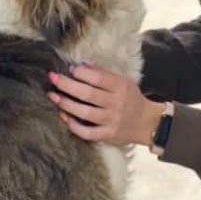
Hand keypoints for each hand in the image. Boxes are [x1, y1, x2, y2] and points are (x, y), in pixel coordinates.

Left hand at [47, 64, 164, 146]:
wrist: (147, 123)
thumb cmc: (131, 98)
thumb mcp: (123, 82)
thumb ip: (104, 73)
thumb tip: (82, 64)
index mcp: (121, 87)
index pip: (99, 78)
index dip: (82, 73)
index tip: (70, 69)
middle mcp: (116, 104)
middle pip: (88, 94)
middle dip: (67, 85)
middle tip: (53, 78)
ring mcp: (111, 121)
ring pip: (85, 113)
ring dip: (66, 104)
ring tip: (53, 96)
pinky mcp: (108, 135)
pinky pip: (87, 132)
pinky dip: (74, 126)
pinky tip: (64, 117)